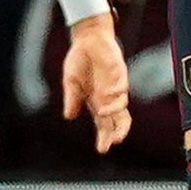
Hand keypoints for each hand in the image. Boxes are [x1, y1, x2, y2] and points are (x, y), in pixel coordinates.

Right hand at [58, 12, 131, 153]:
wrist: (88, 39)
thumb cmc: (79, 60)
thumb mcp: (71, 82)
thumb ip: (72, 99)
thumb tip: (69, 117)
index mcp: (96, 102)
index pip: (104, 125)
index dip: (104, 138)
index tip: (102, 150)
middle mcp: (108, 97)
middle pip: (119, 120)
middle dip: (118, 132)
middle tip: (114, 142)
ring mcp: (115, 86)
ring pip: (122, 106)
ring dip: (113, 112)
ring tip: (102, 113)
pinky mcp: (119, 73)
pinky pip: (121, 86)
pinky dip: (116, 92)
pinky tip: (108, 94)